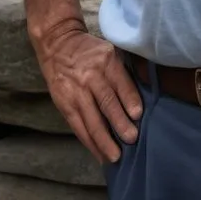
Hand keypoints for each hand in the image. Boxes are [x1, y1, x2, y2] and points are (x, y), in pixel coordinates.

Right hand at [35, 22, 142, 163]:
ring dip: (104, 141)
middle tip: (132, 139)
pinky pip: (78, 127)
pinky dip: (89, 142)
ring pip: (91, 120)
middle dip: (119, 123)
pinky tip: (99, 154)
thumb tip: (142, 96)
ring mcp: (76, 92)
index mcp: (106, 61)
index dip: (129, 99)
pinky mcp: (65, 105)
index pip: (120, 82)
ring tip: (115, 156)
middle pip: (106, 103)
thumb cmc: (91, 51)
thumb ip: (124, 71)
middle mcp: (91, 77)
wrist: (58, 45)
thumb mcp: (110, 51)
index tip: (138, 115)